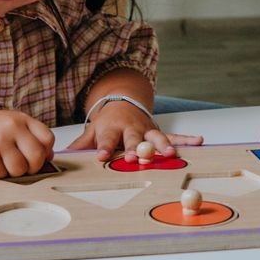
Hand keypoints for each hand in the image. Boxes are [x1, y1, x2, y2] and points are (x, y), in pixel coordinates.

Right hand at [0, 107, 54, 178]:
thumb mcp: (8, 124)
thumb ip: (28, 136)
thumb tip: (49, 156)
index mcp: (21, 119)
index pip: (48, 139)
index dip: (45, 152)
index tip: (36, 157)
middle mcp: (12, 127)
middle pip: (37, 157)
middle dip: (31, 167)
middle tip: (21, 167)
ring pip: (19, 169)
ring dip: (12, 172)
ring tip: (1, 163)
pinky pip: (0, 174)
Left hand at [65, 104, 203, 162]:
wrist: (123, 102)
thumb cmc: (107, 122)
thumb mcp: (92, 131)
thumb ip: (80, 145)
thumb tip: (59, 156)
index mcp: (111, 129)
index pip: (106, 140)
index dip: (103, 148)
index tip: (101, 156)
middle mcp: (131, 129)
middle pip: (133, 140)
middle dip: (135, 148)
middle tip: (136, 156)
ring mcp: (147, 130)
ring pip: (156, 138)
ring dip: (163, 145)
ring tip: (170, 153)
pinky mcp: (159, 131)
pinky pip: (176, 136)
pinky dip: (188, 139)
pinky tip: (200, 140)